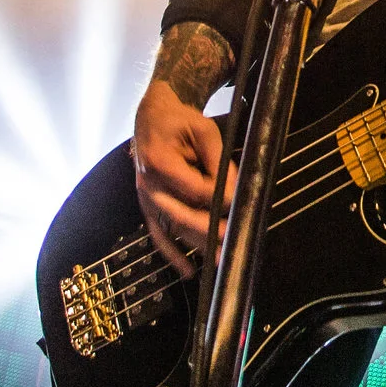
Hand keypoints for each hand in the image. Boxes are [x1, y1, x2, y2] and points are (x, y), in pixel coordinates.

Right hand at [131, 79, 226, 276]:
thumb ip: (218, 162)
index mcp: (159, 161)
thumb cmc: (180, 121)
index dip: (218, 198)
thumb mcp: (204, 131)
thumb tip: (233, 190)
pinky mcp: (148, 206)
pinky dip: (172, 254)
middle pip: (181, 214)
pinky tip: (187, 270)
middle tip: (231, 242)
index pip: (194, 189)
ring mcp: (146, 198)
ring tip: (219, 262)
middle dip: (208, 230)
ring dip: (196, 246)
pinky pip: (158, 234)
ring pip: (173, 228)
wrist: (153, 116)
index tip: (238, 202)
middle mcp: (148, 184)